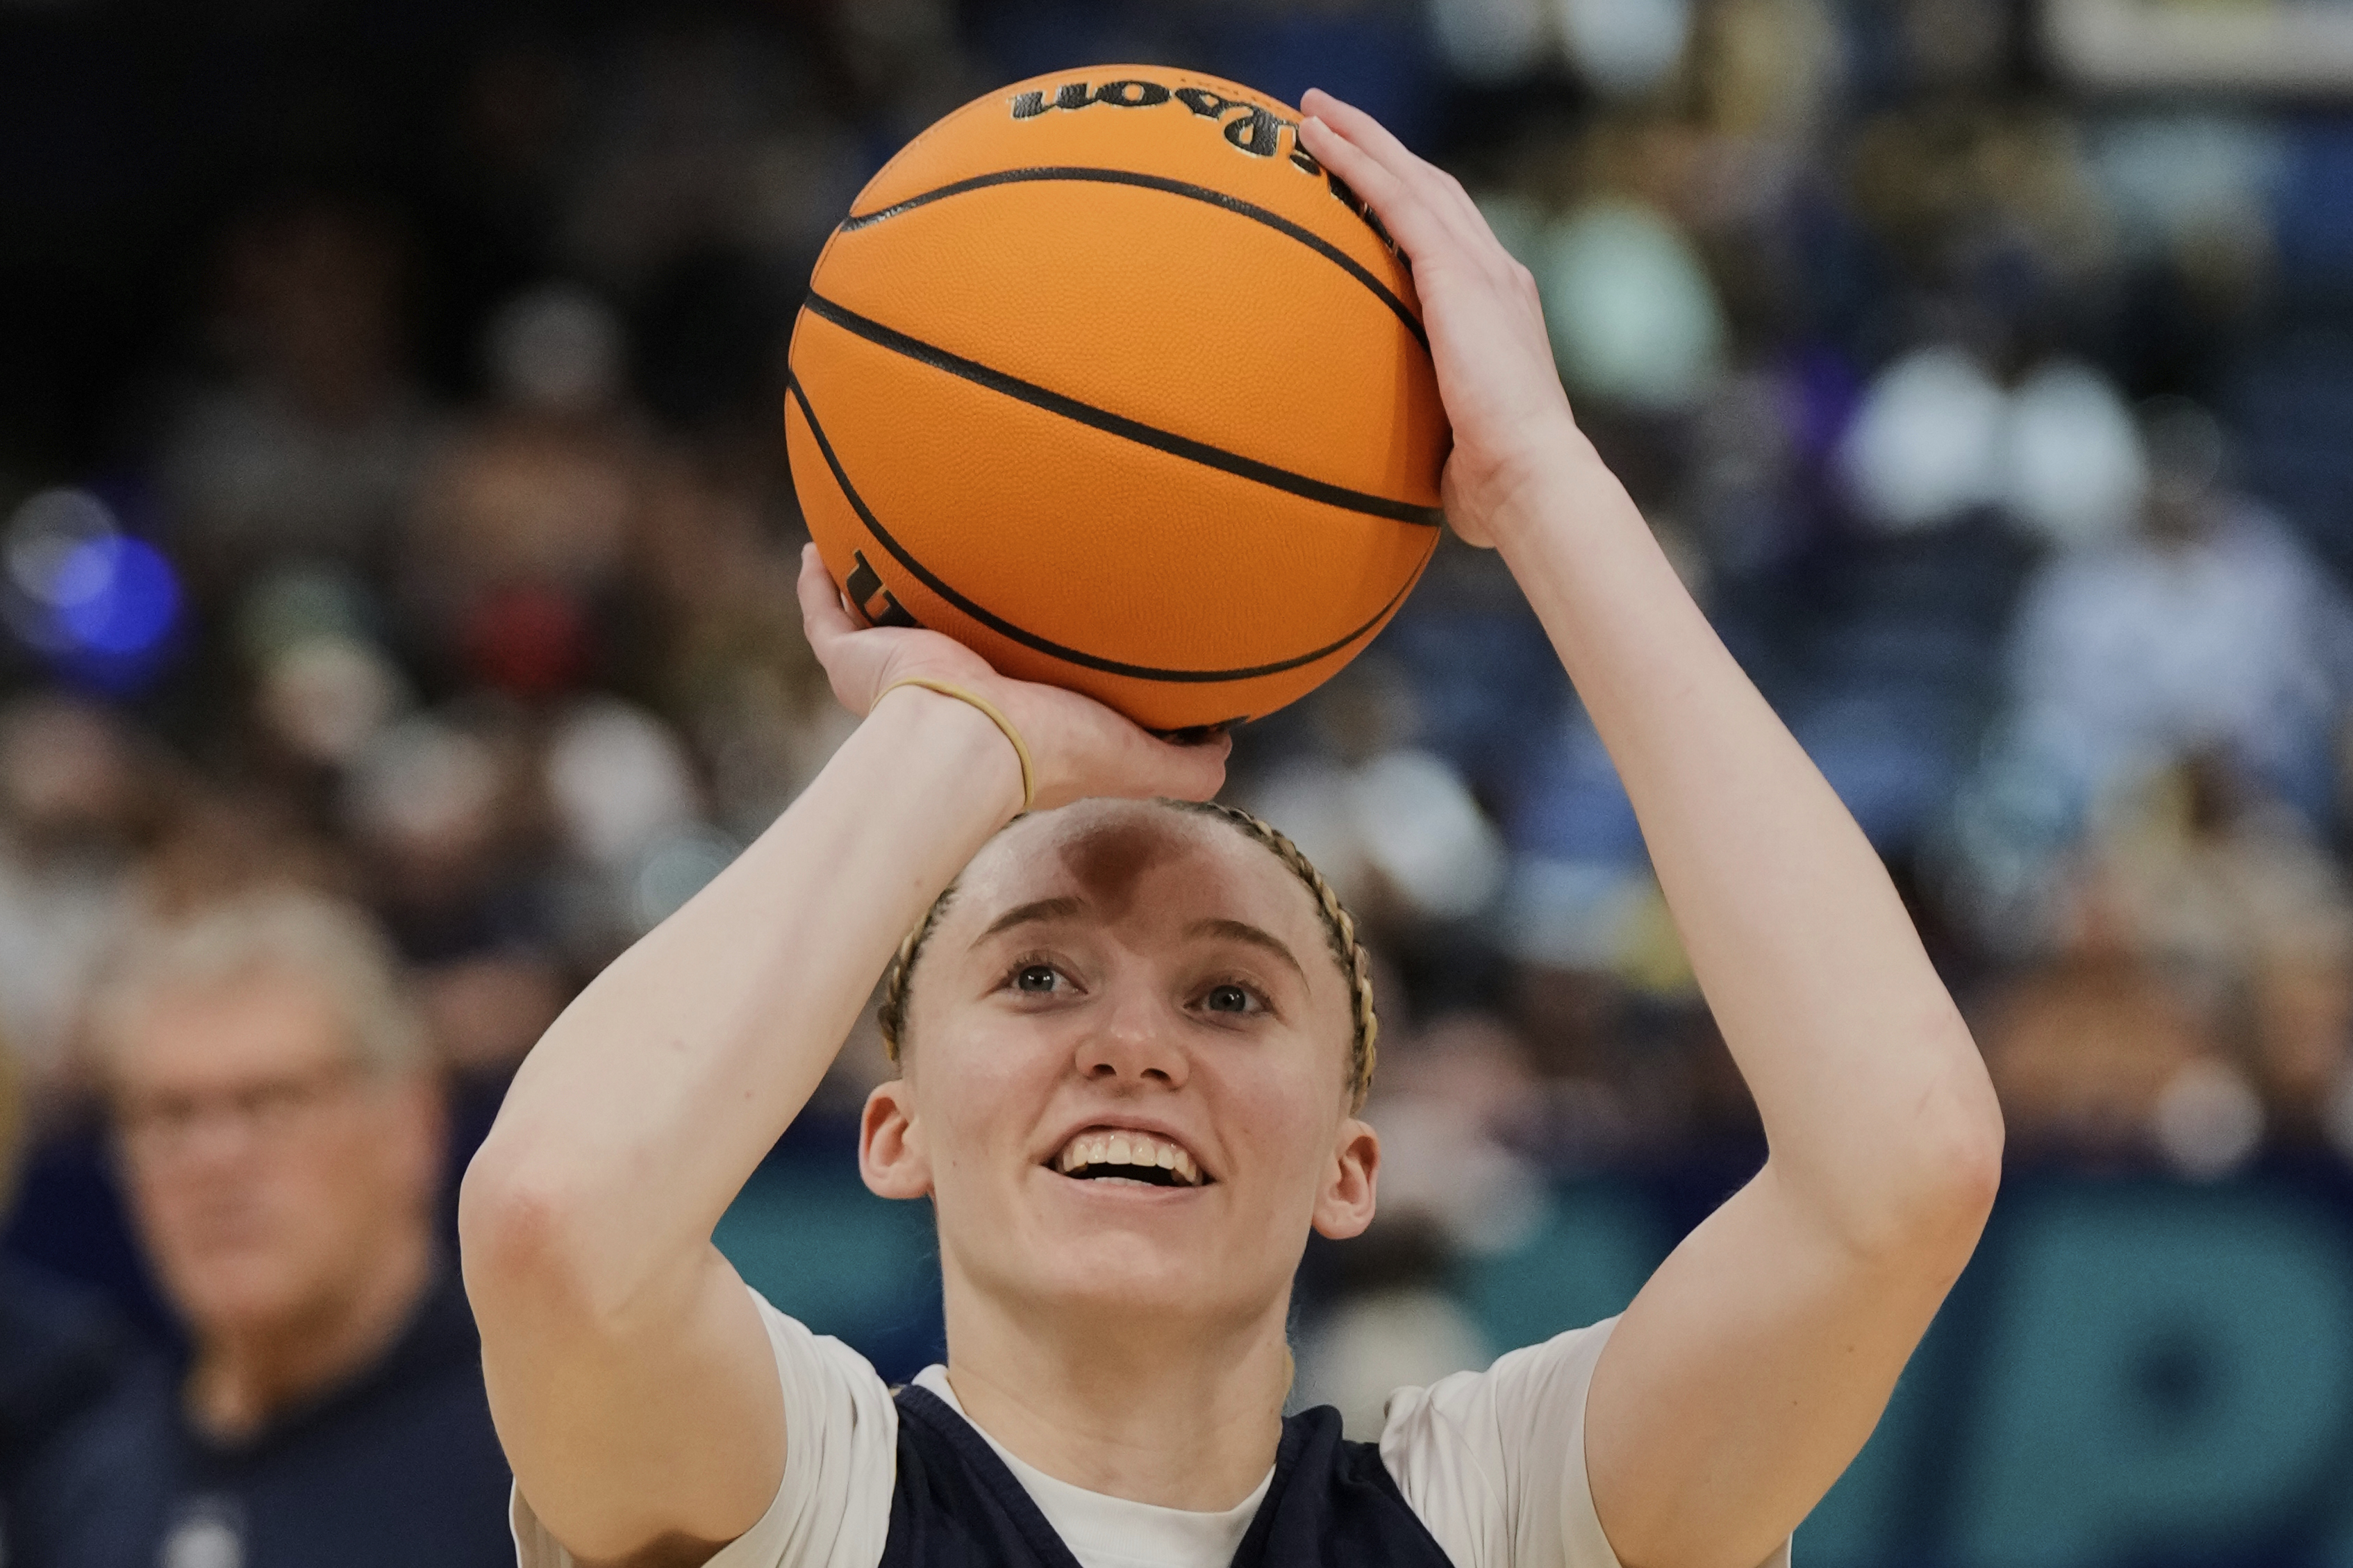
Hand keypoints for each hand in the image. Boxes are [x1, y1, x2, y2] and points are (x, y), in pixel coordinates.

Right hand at [795, 545, 1229, 810]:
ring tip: (873, 546)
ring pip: (872, 626)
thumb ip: (1185, 763)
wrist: (971, 743)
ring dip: (872, 589)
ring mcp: (893, 674)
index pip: (1006, 680)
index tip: (1029, 619)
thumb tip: (1228, 746)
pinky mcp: (854, 659)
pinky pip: (823, 613)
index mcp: (1003, 711)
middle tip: (953, 570)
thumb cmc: (1049, 751)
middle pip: (936, 645)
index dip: (1015, 654)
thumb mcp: (1135, 759)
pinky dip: (816, 582)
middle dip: (940, 614)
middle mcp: (944, 691)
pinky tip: (817, 546)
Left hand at [1297, 90, 1578, 547]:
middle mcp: (1497, 277)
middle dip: (1384, 151)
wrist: (1533, 479)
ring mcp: (1481, 269)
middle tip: (1332, 120)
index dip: (1411, 205)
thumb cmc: (1499, 491)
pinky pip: (1395, 199)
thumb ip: (1429, 440)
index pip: (1452, 241)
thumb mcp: (1455, 451)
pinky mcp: (1457, 273)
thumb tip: (1388, 477)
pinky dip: (1356, 162)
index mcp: (1500, 313)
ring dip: (1361, 138)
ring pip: (1412, 178)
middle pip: (1433, 190)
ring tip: (1313, 110)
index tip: (1370, 186)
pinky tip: (1317, 138)